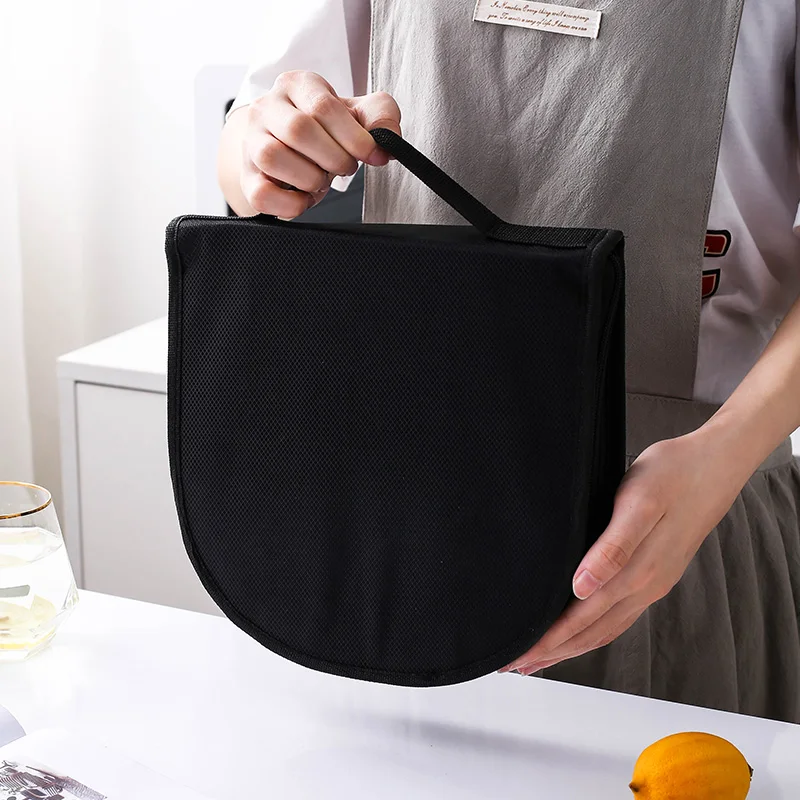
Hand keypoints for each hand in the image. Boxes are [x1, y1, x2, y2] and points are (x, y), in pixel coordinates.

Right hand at [241, 71, 400, 218]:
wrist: (288, 147)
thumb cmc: (325, 130)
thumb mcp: (358, 114)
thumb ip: (380, 117)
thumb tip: (386, 143)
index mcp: (296, 85)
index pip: (323, 105)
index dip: (354, 136)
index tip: (371, 155)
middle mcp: (267, 107)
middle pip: (298, 130)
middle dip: (333, 158)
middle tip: (344, 167)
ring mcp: (251, 141)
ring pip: (272, 157)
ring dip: (310, 178)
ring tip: (321, 180)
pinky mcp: (246, 176)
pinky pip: (261, 194)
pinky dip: (291, 204)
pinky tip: (305, 198)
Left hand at [501, 426, 752, 674]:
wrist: (714, 463)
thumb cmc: (673, 474)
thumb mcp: (638, 502)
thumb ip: (613, 547)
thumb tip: (582, 587)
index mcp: (637, 572)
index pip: (581, 619)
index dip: (549, 641)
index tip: (518, 657)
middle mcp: (646, 586)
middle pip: (591, 632)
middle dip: (553, 652)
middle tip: (517, 665)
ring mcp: (654, 582)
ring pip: (606, 628)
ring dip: (573, 646)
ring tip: (543, 658)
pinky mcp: (657, 573)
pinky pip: (621, 615)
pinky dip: (595, 631)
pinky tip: (584, 630)